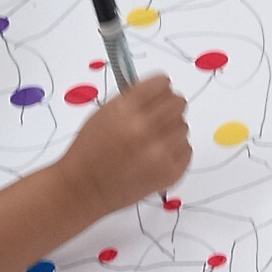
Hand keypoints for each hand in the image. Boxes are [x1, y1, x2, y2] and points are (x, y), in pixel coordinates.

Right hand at [54, 75, 192, 214]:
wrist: (84, 188)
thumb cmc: (91, 149)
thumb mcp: (105, 113)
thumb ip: (134, 99)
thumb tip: (162, 89)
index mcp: (125, 110)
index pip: (162, 84)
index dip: (160, 88)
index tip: (157, 94)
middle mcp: (144, 129)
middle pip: (178, 103)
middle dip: (168, 107)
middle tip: (157, 118)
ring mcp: (159, 153)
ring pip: (183, 126)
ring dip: (171, 130)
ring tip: (151, 141)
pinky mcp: (170, 173)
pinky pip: (186, 149)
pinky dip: (174, 151)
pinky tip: (155, 156)